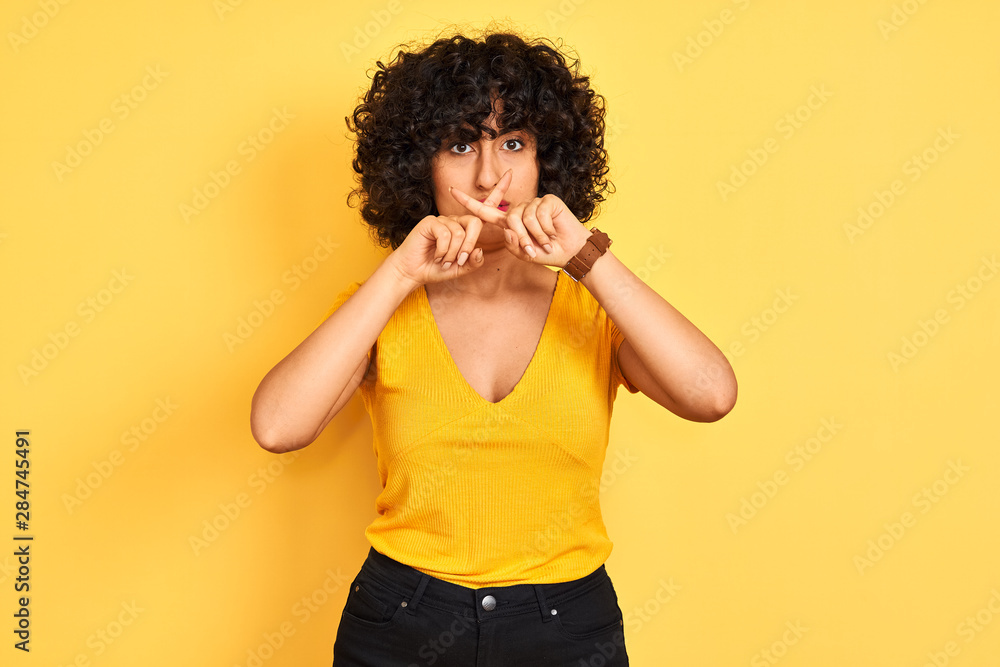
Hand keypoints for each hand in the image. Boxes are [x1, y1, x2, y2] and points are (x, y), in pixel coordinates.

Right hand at [386, 173, 511, 287]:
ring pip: (460, 233)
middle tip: (460, 261)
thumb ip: (473, 262)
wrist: (413, 272)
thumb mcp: (460, 269)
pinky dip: (444, 250)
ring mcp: (442, 219)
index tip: (510, 173)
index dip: (498, 191)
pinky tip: (437, 256)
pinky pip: (445, 234)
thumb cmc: (436, 269)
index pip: (485, 208)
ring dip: (453, 253)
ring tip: (444, 261)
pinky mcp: (430, 222)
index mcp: (465, 228)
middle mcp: (455, 220)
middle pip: (475, 222)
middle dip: (470, 244)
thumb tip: (479, 250)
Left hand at [449, 184, 592, 267]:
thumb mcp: (524, 253)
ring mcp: (534, 203)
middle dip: (522, 238)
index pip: (485, 211)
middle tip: (535, 250)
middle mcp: (520, 210)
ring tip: (547, 242)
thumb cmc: (547, 254)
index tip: (451, 190)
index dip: (468, 202)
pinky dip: (545, 229)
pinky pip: (539, 214)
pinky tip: (553, 233)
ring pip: (524, 218)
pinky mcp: (548, 200)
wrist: (571, 252)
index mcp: (510, 222)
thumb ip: (512, 243)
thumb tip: (507, 229)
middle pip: (510, 219)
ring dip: (536, 236)